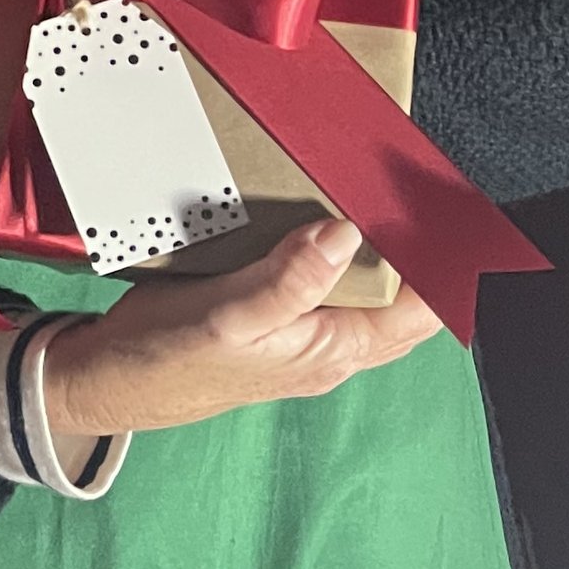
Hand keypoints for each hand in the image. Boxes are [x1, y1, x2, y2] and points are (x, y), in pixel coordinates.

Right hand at [41, 218, 443, 444]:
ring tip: (382, 192)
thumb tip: (347, 233)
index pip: (421, 309)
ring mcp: (302, 334)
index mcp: (334, 350)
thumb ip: (293, 279)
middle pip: (402, 297)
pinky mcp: (273, 317)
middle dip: (419, 248)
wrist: (111, 381)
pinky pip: (321, 280)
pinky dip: (331, 248)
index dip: (447, 264)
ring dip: (375, 246)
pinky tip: (317, 216)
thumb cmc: (169, 360)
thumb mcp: (232, 315)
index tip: (457, 213)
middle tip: (423, 187)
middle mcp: (329, 346)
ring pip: (362, 287)